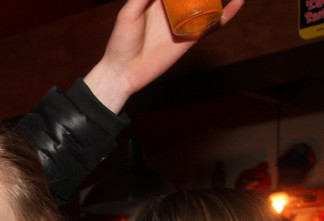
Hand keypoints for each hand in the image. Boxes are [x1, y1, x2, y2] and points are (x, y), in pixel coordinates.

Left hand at [83, 0, 243, 112]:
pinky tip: (239, 1)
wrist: (124, 73)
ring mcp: (185, 23)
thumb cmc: (121, 42)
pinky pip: (213, 24)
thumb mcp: (128, 15)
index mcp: (159, 0)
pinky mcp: (192, 39)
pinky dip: (228, 13)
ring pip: (209, 4)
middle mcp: (174, 9)